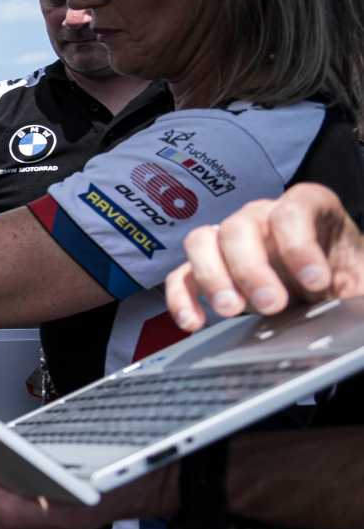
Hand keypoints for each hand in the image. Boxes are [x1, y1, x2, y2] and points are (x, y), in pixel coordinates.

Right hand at [164, 182, 363, 329]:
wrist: (326, 288)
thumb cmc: (343, 274)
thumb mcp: (357, 277)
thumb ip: (354, 285)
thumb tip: (347, 300)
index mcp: (306, 205)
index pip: (291, 212)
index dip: (300, 246)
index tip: (316, 282)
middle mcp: (260, 215)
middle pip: (239, 227)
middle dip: (252, 269)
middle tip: (271, 304)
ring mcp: (227, 240)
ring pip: (201, 242)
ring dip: (213, 278)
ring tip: (230, 310)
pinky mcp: (204, 269)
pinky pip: (181, 276)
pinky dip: (182, 298)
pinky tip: (194, 323)